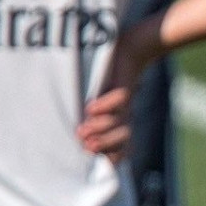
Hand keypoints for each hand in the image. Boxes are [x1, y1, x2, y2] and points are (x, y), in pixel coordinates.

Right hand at [78, 17, 170, 157]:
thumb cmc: (107, 78)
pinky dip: (104, 105)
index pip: (121, 147)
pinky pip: (120, 101)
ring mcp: (126, 103)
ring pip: (121, 123)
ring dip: (101, 129)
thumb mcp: (97, 102)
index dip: (109, 154)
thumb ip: (90, 118)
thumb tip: (76, 136)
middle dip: (104, 145)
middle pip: (123, 139)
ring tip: (82, 130)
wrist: (129, 51)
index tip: (90, 154)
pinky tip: (90, 107)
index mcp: (120, 123)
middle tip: (84, 146)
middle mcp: (125, 114)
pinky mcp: (125, 87)